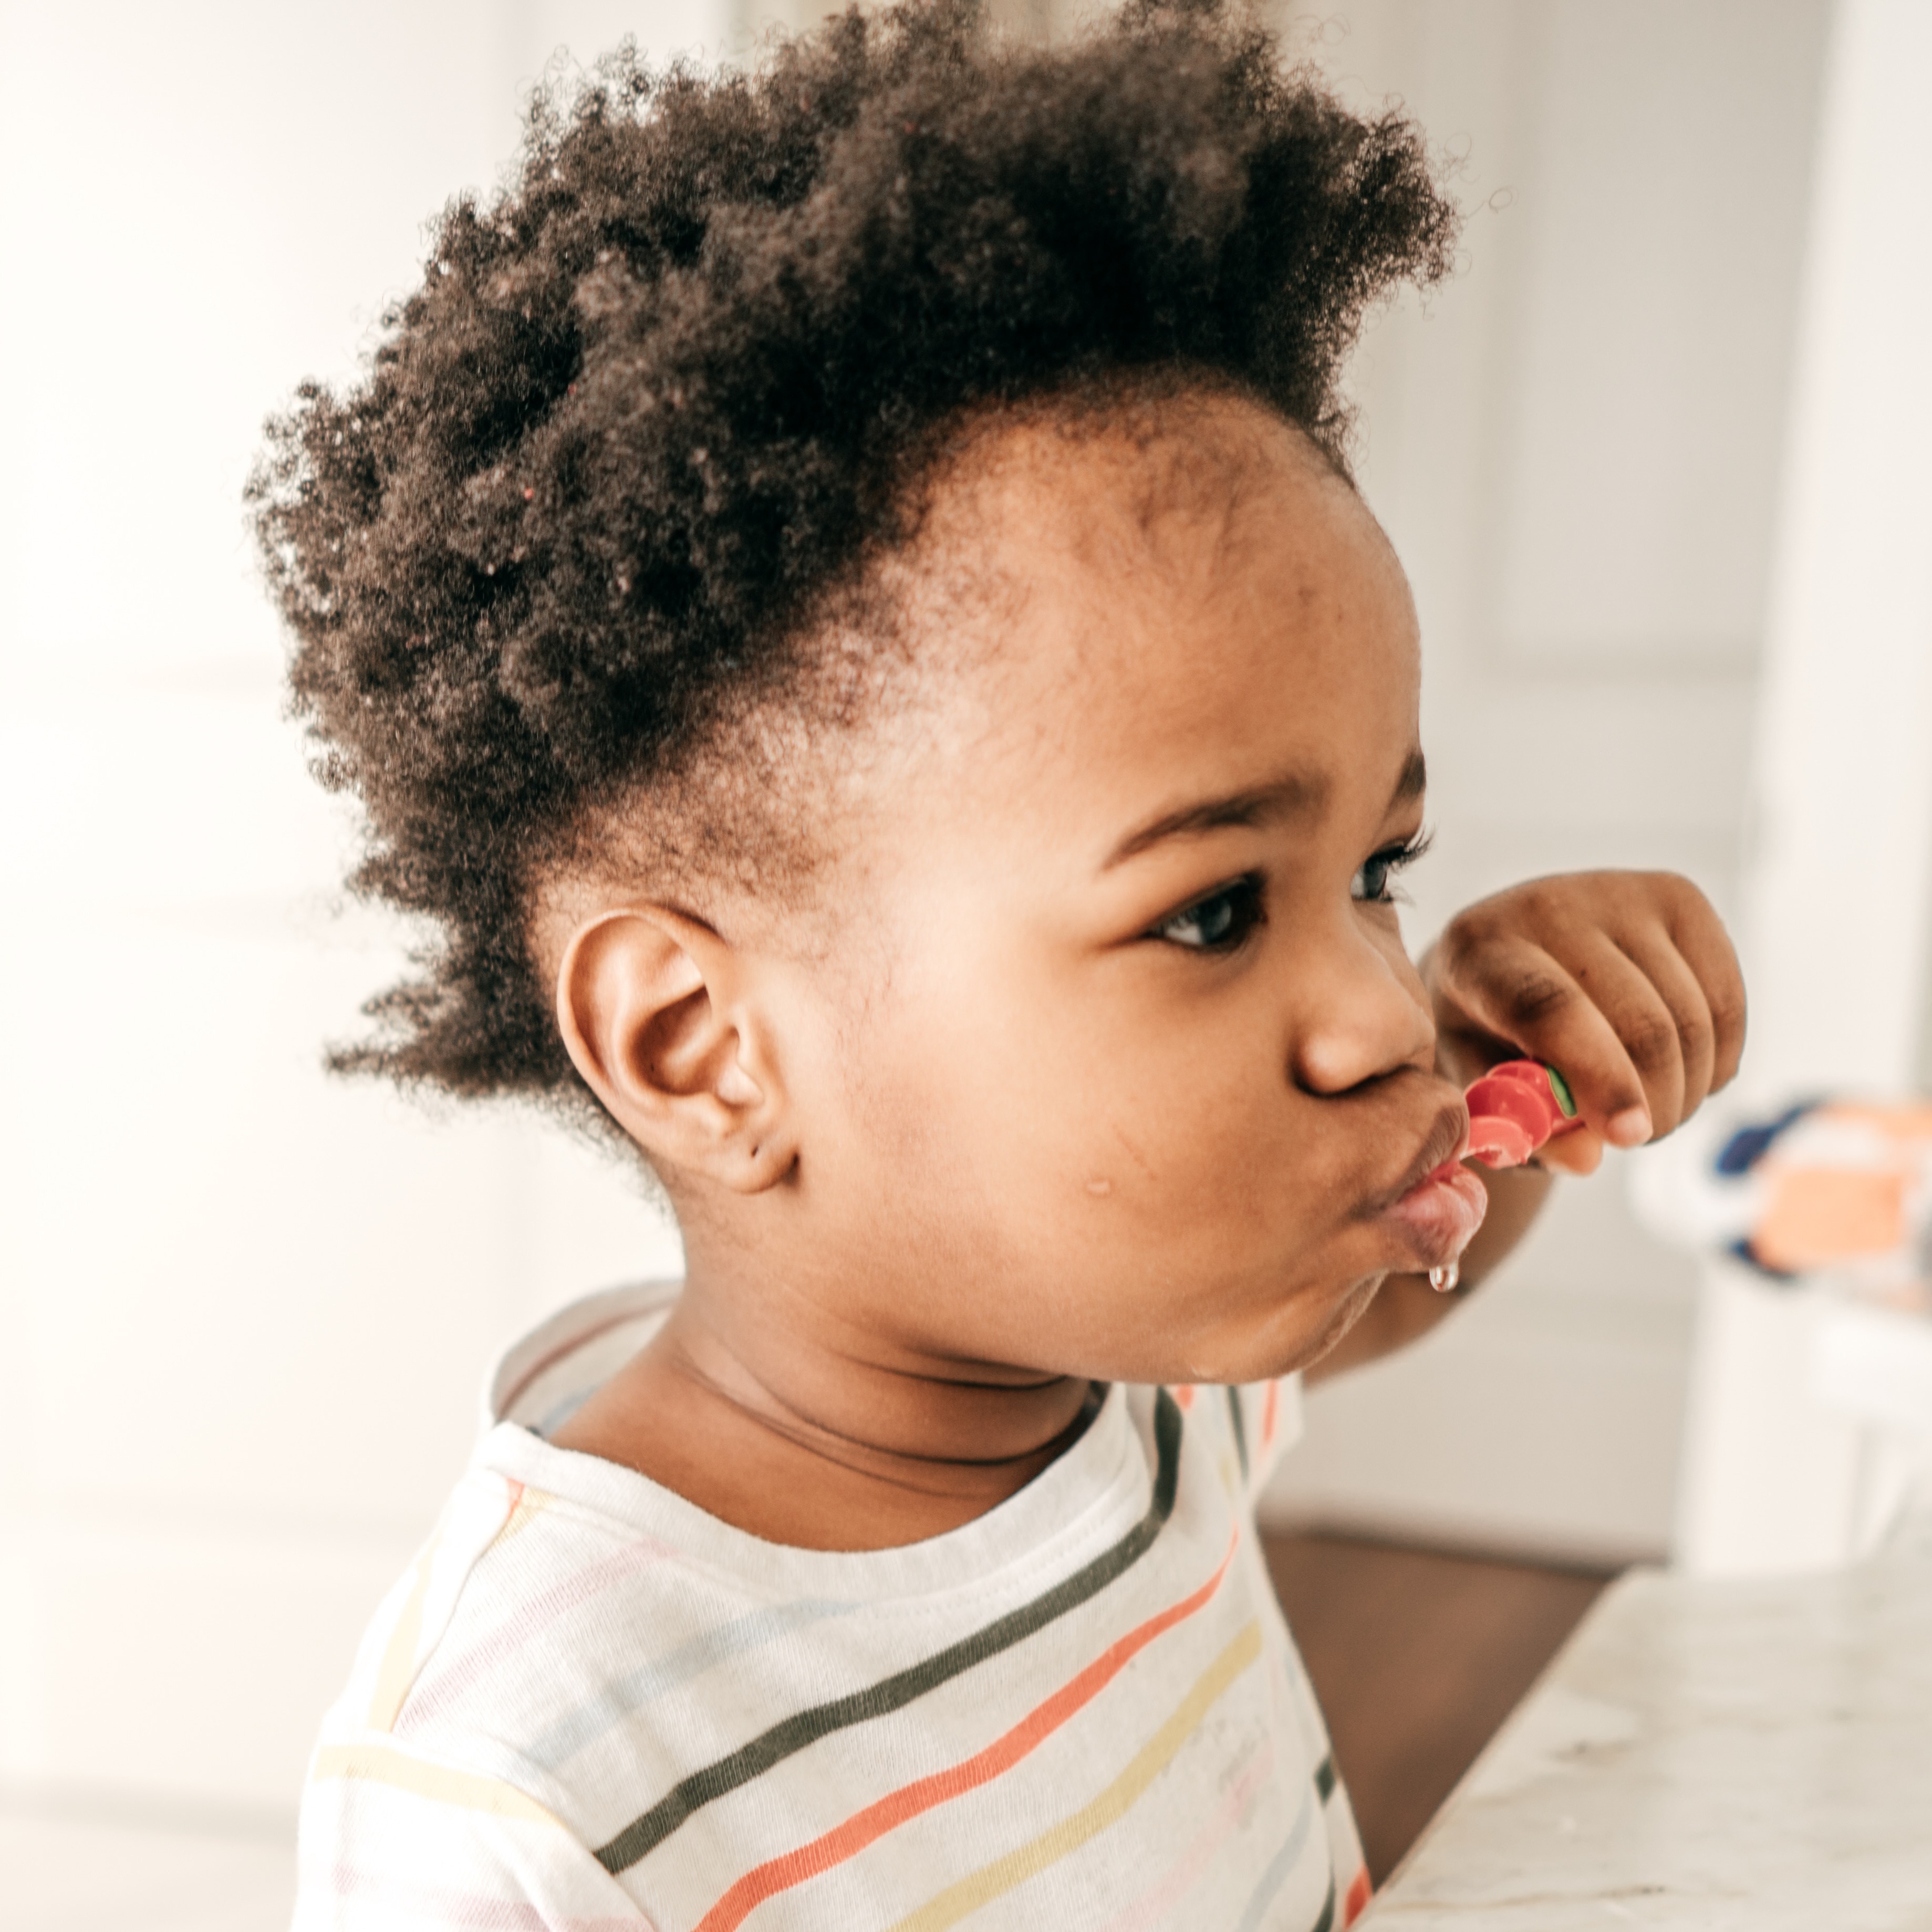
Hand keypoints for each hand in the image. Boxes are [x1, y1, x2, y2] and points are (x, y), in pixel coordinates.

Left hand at [1422, 871, 1745, 1176]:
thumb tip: (1588, 1157)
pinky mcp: (1678, 898)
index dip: (1600, 1078)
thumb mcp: (1484, 1090)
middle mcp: (1549, 906)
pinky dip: (1715, 1063)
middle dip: (1652, 1107)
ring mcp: (1619, 893)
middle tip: (1634, 1139)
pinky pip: (1726, 1004)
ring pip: (1692, 1021)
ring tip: (1648, 1109)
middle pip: (1638, 1024)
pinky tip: (1681, 1075)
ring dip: (1684, 1093)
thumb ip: (1524, 1130)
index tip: (1629, 1137)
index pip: (1550, 1009)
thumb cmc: (1487, 1039)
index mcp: (1480, 951)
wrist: (1511, 962)